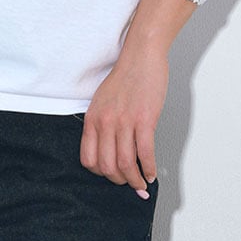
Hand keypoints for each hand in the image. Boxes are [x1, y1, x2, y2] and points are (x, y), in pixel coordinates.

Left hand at [79, 45, 167, 196]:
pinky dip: (149, 168)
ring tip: (142, 184)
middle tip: (129, 183)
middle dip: (120, 180)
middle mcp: (105, 122)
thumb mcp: (102, 101)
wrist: (141, 56)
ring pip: (126, 164)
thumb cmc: (125, 77)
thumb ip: (102, 123)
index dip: (100, 173)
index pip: (88, 159)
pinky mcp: (144, 120)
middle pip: (107, 166)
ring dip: (135, 180)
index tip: (111, 175)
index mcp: (93, 118)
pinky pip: (145, 153)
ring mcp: (124, 122)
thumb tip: (111, 150)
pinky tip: (152, 173)